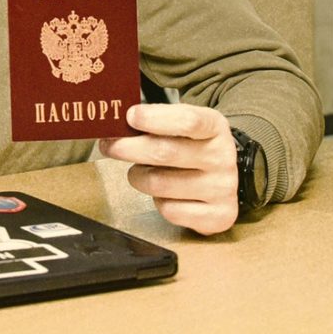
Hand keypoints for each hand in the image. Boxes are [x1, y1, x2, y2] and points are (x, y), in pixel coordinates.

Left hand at [98, 103, 237, 234]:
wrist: (221, 178)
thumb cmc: (192, 147)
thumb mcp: (182, 124)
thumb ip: (156, 119)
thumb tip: (117, 121)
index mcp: (215, 127)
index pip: (187, 121)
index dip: (154, 118)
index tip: (130, 117)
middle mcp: (222, 157)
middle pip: (164, 152)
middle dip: (128, 148)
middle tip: (110, 146)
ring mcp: (222, 189)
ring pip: (159, 183)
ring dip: (138, 177)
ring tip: (139, 171)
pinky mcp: (218, 216)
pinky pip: (169, 210)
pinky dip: (157, 201)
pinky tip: (163, 193)